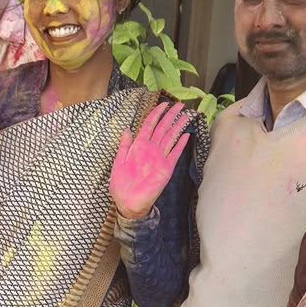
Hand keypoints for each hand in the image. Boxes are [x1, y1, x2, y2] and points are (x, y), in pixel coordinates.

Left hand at [110, 102, 192, 220]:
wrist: (128, 203)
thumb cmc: (120, 184)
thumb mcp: (118, 162)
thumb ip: (124, 145)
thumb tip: (127, 129)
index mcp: (138, 146)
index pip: (149, 125)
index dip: (156, 113)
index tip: (163, 104)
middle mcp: (151, 149)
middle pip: (162, 128)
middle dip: (171, 116)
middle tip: (180, 105)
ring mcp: (159, 158)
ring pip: (170, 137)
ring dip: (178, 126)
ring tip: (187, 115)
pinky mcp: (166, 168)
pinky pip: (175, 153)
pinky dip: (180, 145)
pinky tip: (186, 135)